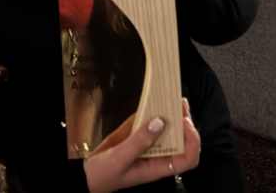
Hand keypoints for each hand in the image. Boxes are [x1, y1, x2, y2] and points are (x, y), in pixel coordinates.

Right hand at [83, 98, 199, 192]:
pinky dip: (155, 113)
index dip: (192, 141)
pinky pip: (151, 125)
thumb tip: (159, 122)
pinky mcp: (137, 138)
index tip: (185, 123)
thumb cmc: (101, 176)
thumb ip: (139, 142)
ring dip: (174, 115)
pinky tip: (155, 103)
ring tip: (173, 98)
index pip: (187, 158)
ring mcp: (147, 147)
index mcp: (156, 168)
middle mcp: (156, 157)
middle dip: (185, 122)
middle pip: (182, 141)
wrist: (84, 176)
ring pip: (170, 131)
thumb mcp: (119, 159)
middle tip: (180, 103)